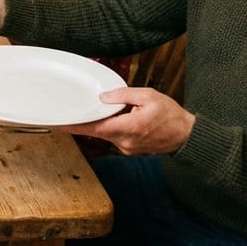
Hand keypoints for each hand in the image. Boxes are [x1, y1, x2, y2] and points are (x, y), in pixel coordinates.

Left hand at [63, 87, 195, 155]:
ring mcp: (127, 148)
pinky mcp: (129, 150)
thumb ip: (123, 95)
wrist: (186, 135)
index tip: (60, 124)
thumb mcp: (148, 96)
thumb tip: (103, 97)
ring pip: (107, 133)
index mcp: (129, 127)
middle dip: (89, 120)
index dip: (75, 126)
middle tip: (78, 109)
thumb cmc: (170, 115)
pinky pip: (115, 137)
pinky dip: (115, 127)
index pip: (95, 128)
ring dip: (106, 122)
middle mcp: (125, 141)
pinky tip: (126, 119)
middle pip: (98, 131)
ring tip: (121, 111)